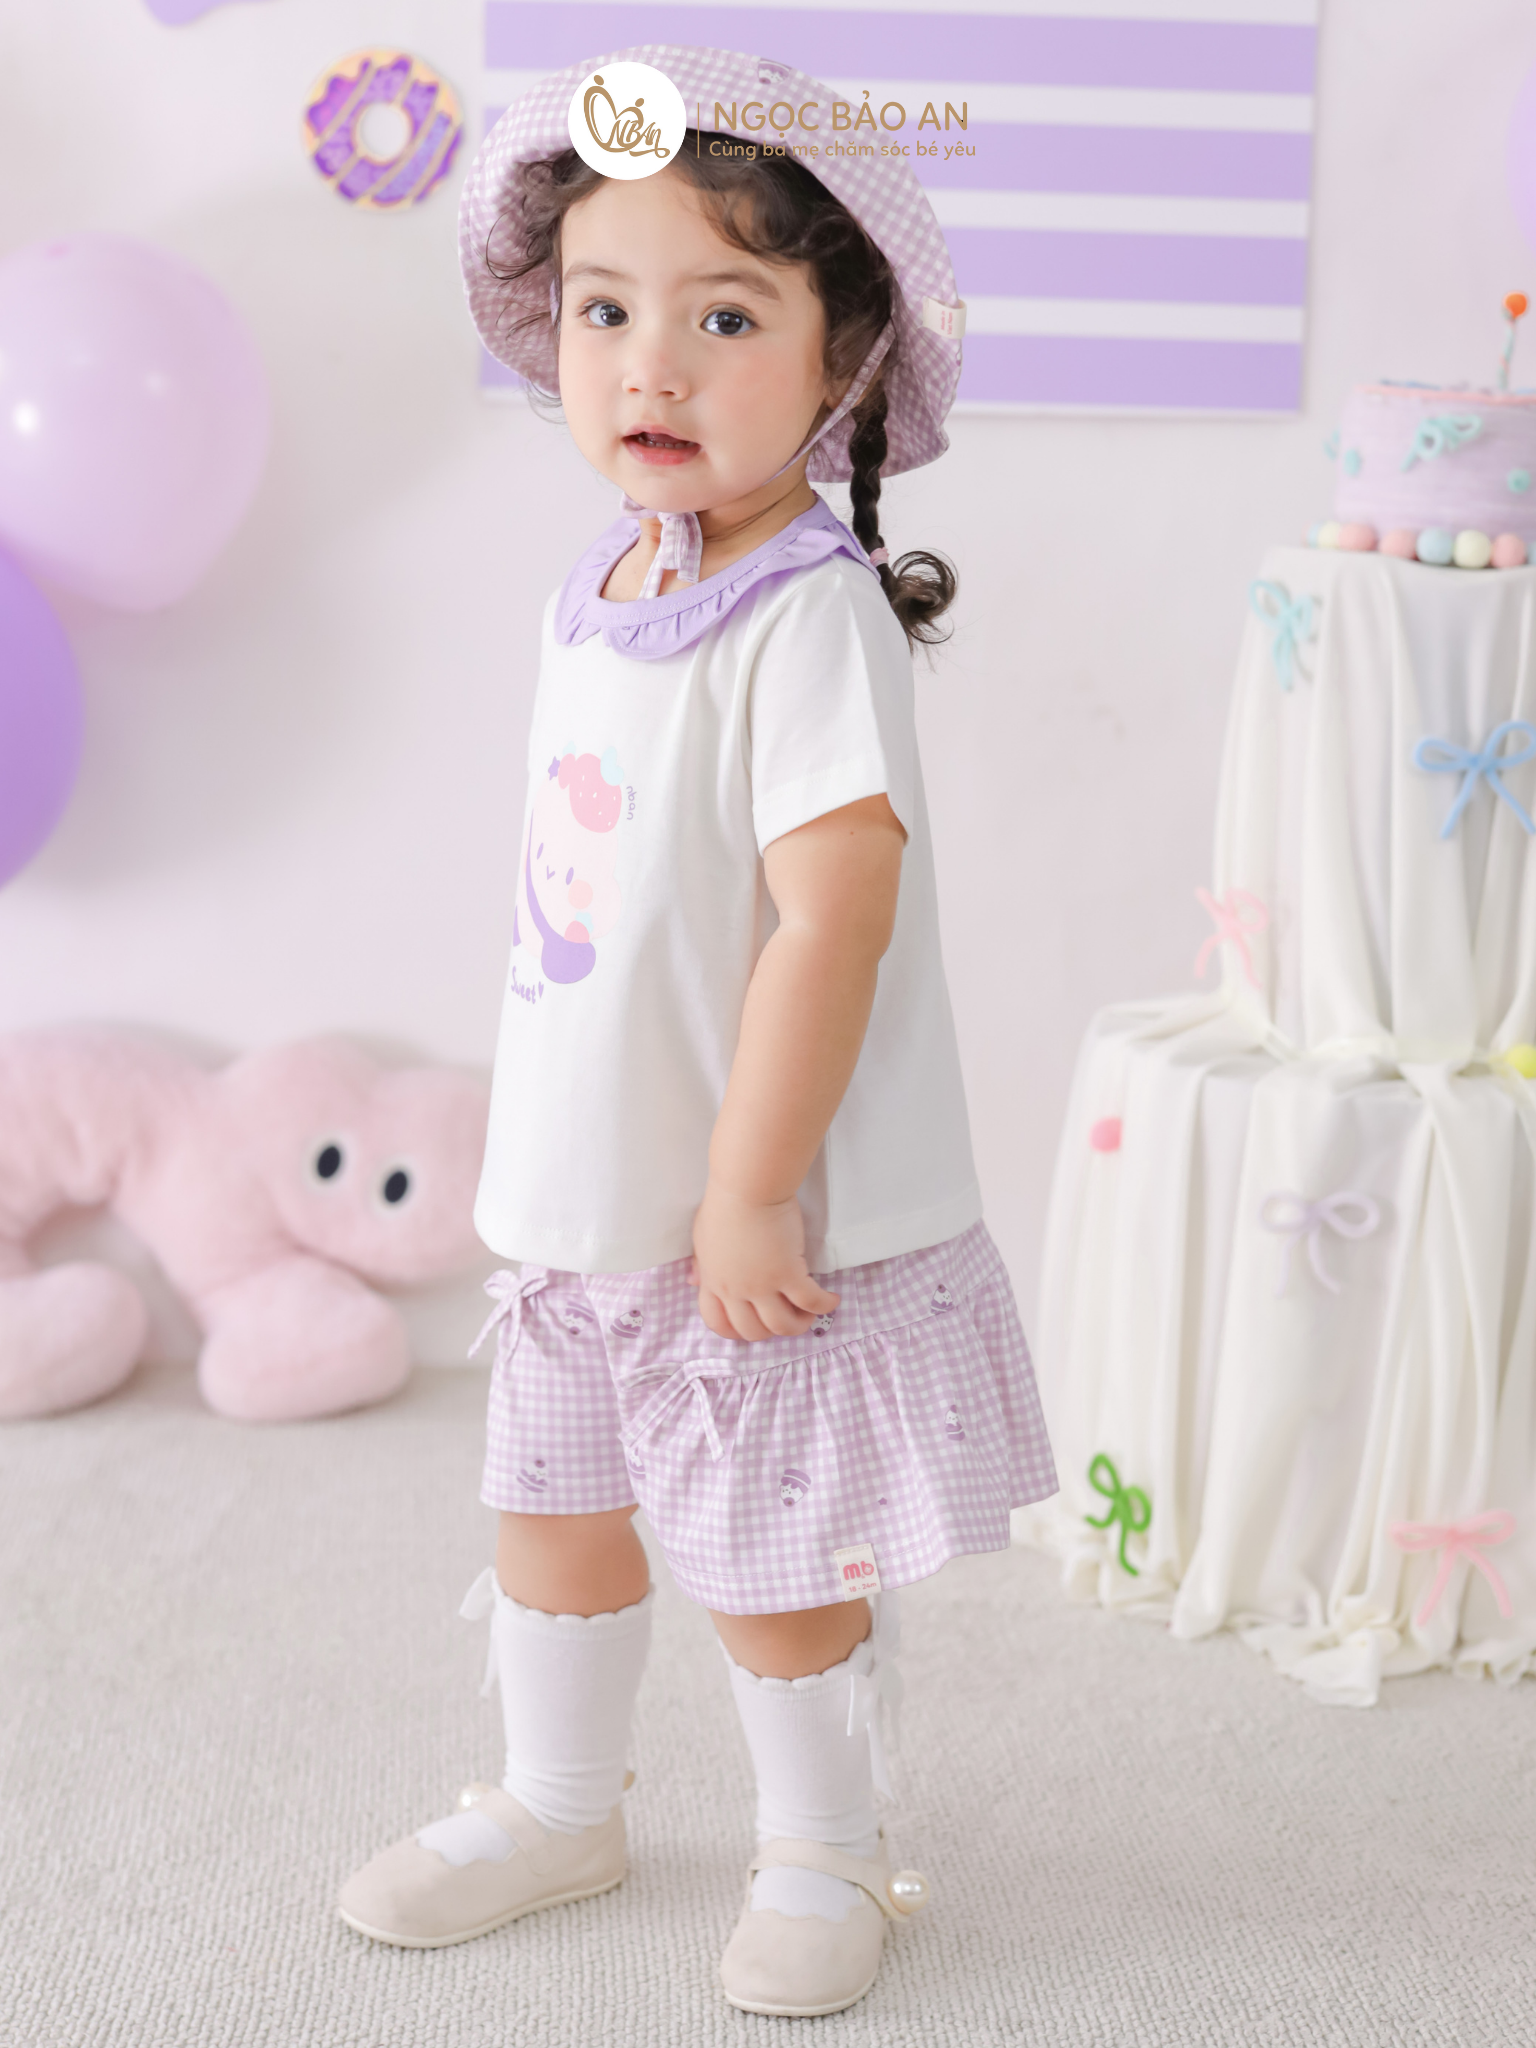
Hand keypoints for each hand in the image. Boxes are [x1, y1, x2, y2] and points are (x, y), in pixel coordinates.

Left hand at [689, 1181, 838, 1341]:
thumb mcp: (703, 1237)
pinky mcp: (788, 1273)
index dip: (736, 1332)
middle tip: (787, 1316)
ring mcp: (761, 1285)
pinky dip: (824, 1305)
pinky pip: (810, 1302)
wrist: (747, 1186)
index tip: (753, 1325)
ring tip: (810, 1312)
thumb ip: (702, 1264)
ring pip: (782, 1325)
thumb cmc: (725, 1204)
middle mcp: (735, 1290)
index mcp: (713, 1281)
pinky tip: (831, 1300)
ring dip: (799, 1325)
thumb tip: (693, 1281)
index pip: (717, 1323)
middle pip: (753, 1331)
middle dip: (771, 1331)